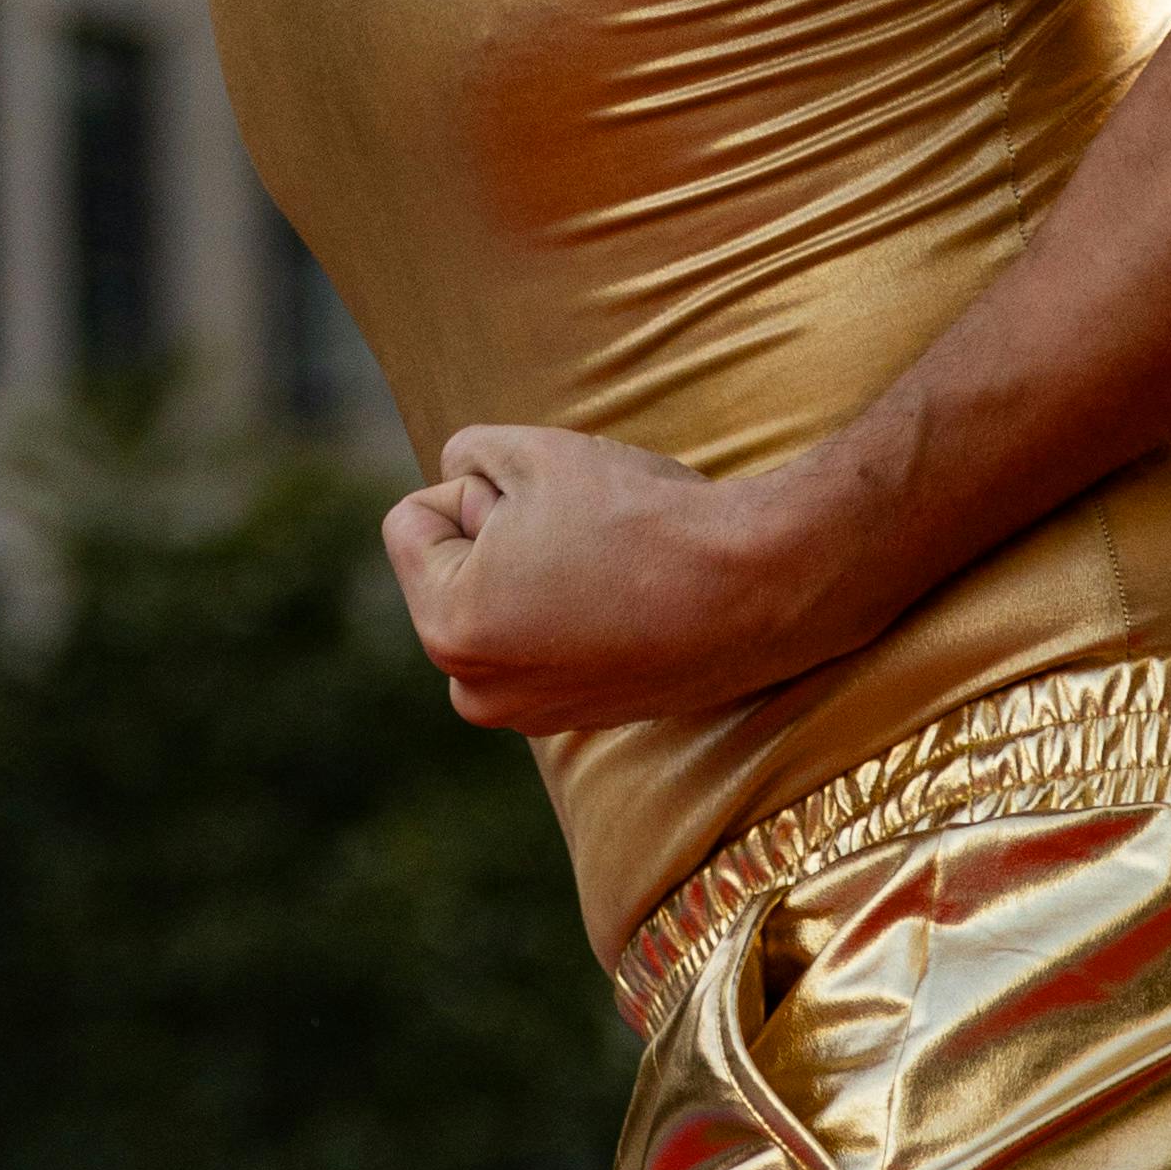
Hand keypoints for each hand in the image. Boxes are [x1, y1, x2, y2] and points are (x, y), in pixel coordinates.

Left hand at [380, 426, 816, 735]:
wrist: (759, 587)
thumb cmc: (642, 517)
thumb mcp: (532, 451)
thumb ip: (466, 456)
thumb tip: (456, 478)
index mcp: (449, 630)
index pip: (411, 520)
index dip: (476, 487)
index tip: (546, 502)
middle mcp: (477, 692)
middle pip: (453, 568)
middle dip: (498, 534)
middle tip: (581, 532)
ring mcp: (532, 716)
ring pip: (501, 602)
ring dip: (536, 570)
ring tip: (609, 566)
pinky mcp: (583, 718)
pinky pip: (547, 637)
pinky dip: (574, 610)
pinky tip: (631, 597)